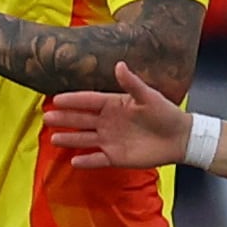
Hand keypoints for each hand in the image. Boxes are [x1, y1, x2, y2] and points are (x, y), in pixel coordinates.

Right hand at [42, 62, 189, 168]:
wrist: (180, 138)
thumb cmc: (165, 114)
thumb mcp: (149, 96)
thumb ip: (132, 83)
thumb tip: (119, 65)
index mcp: (114, 104)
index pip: (88, 101)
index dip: (72, 100)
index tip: (56, 99)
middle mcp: (107, 122)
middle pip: (81, 120)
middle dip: (64, 119)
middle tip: (46, 117)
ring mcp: (110, 140)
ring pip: (85, 139)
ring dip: (69, 139)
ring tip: (53, 138)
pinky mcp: (116, 157)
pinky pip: (97, 159)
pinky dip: (86, 161)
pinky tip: (74, 162)